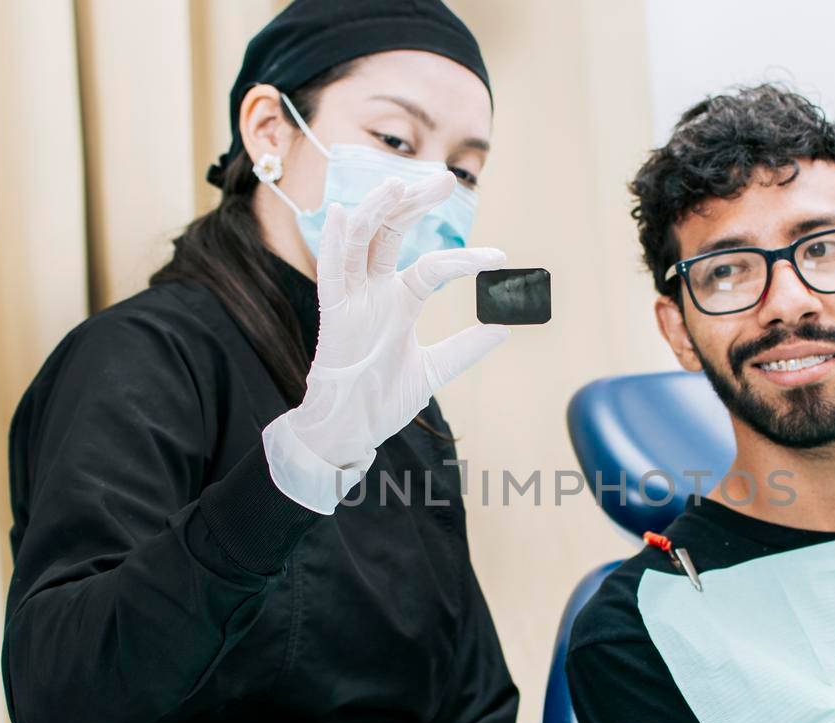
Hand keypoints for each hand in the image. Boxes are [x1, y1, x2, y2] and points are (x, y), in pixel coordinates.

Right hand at [261, 173, 508, 512]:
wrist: (351, 429)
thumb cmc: (383, 398)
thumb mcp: (434, 369)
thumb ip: (466, 347)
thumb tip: (504, 328)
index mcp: (398, 299)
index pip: (432, 265)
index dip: (464, 258)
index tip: (500, 257)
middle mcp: (374, 290)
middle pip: (390, 232)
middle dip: (415, 203)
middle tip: (446, 179)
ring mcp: (353, 299)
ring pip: (360, 241)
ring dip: (377, 210)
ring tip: (399, 184)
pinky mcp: (333, 314)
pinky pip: (330, 272)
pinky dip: (333, 242)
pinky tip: (337, 213)